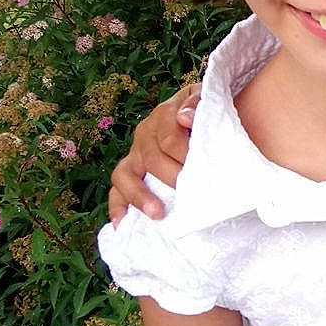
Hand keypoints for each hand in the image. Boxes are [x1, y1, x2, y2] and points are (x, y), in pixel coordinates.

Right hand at [108, 84, 199, 223]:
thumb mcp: (209, 100)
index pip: (170, 138)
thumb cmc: (207, 111)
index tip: (203, 170)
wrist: (202, 115)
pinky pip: (116, 189)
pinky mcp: (129, 170)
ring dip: (140, 196)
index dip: (185, 156)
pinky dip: (117, 207)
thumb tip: (184, 117)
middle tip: (191, 193)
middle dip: (172, 178)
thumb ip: (198, 104)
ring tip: (158, 214)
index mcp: (165, 114)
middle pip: (152, 159)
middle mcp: (145, 132)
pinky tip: (121, 225)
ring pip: (124, 174)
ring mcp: (135, 152)